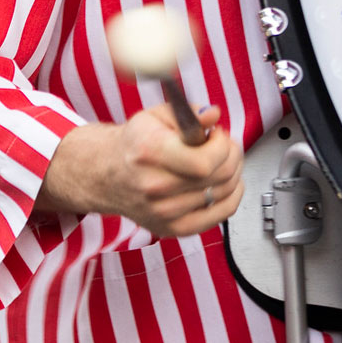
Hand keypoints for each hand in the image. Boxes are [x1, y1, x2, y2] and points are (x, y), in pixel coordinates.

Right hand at [38, 103, 243, 236]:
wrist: (108, 175)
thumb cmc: (136, 144)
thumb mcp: (157, 116)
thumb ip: (189, 113)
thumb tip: (213, 116)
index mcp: (150, 153)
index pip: (204, 162)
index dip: (222, 145)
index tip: (218, 134)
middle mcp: (155, 186)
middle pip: (219, 177)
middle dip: (232, 155)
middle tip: (225, 144)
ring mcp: (164, 212)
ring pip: (223, 194)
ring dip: (233, 173)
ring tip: (220, 160)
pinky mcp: (173, 228)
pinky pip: (219, 216)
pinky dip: (231, 197)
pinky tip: (225, 183)